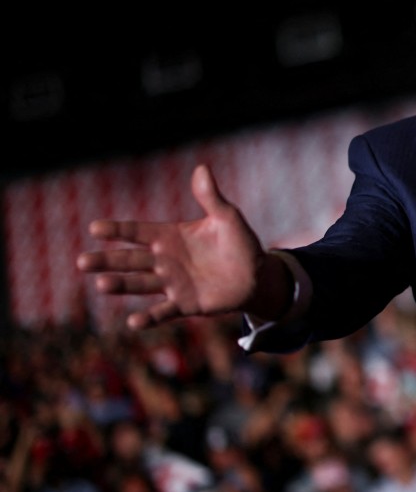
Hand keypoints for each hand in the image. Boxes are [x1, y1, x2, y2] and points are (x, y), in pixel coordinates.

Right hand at [77, 164, 277, 329]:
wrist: (257, 276)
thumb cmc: (240, 243)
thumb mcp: (227, 217)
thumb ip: (210, 197)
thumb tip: (202, 168)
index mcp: (170, 236)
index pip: (137, 232)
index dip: (117, 230)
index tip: (95, 228)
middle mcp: (165, 260)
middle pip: (130, 259)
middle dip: (106, 260)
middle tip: (82, 262)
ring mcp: (172, 283)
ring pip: (140, 284)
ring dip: (121, 285)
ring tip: (102, 285)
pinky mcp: (185, 304)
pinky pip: (162, 312)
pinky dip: (148, 318)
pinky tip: (132, 323)